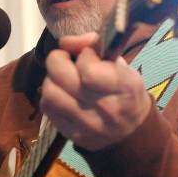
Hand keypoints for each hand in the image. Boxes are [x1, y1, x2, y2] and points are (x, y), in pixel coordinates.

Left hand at [40, 32, 150, 150]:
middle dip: (58, 60)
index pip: (88, 70)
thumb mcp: (119, 64)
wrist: (131, 130)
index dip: (83, 55)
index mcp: (125, 87)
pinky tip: (62, 94)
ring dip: (51, 80)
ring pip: (49, 92)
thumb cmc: (123, 90)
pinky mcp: (73, 135)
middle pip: (61, 78)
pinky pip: (47, 108)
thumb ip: (94, 45)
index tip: (88, 55)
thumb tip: (65, 41)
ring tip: (62, 78)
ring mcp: (89, 125)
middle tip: (66, 60)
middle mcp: (108, 109)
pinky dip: (51, 96)